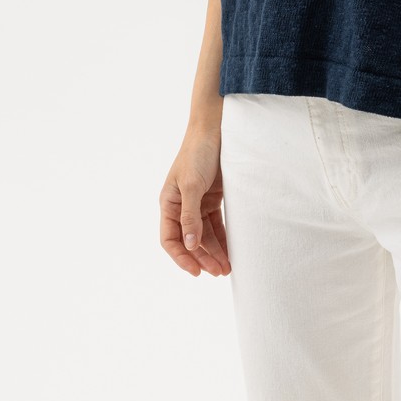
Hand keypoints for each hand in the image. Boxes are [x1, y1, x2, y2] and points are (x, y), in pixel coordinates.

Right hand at [159, 130, 231, 278]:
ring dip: (215, 251)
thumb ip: (190, 215)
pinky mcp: (213, 197)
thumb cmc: (198, 153)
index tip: (196, 272)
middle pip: (190, 240)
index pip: (170, 239)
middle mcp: (181, 205)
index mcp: (169, 202)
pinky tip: (232, 249)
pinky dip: (223, 237)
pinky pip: (216, 223)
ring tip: (228, 267)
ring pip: (204, 234)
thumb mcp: (192, 184)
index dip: (181, 257)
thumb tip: (190, 245)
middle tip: (220, 272)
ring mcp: (198, 202)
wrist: (215, 128)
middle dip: (203, 258)